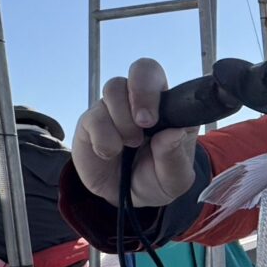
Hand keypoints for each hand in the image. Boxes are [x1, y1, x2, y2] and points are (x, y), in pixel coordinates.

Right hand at [72, 58, 199, 207]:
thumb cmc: (157, 180)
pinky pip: (93, 118)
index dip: (152, 88)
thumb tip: (172, 134)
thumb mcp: (175, 178)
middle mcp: (142, 102)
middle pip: (140, 69)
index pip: (161, 77)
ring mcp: (116, 109)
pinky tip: (111, 152)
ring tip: (130, 145)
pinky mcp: (91, 122)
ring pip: (113, 89)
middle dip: (140, 93)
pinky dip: (103, 138)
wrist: (129, 198)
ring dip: (123, 121)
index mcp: (168, 108)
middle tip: (144, 124)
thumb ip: (174, 158)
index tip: (152, 120)